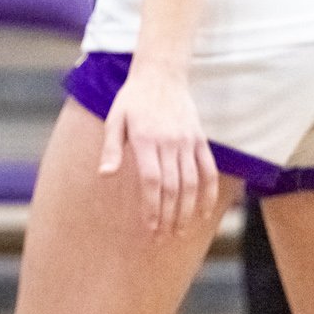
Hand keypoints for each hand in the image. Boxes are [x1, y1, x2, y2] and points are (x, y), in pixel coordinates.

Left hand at [98, 63, 218, 234]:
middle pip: (172, 188)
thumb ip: (111, 148)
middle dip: (167, 217)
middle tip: (162, 238)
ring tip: (179, 231)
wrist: (161, 75)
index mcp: (146, 139)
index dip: (152, 207)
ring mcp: (188, 142)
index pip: (152, 181)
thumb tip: (105, 174)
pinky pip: (209, 170)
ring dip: (186, 211)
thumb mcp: (115, 119)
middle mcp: (169, 143)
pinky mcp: (200, 140)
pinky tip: (203, 212)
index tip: (149, 228)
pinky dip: (208, 193)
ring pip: (192, 183)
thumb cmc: (132, 100)